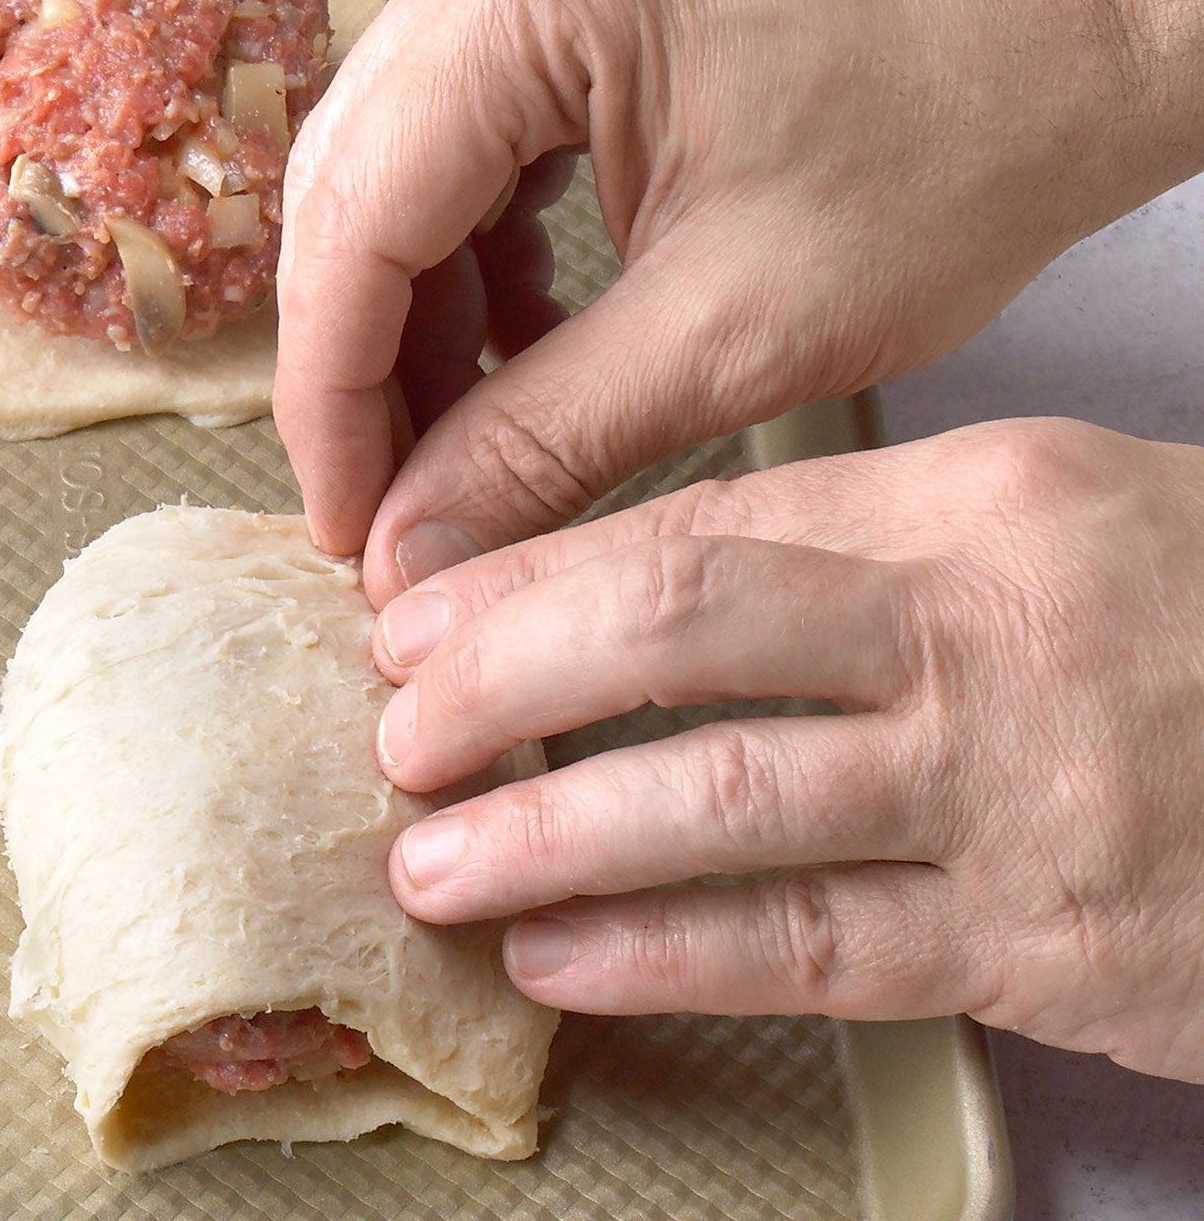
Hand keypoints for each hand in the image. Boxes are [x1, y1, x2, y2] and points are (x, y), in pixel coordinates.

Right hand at [276, 0, 1203, 607]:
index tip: (343, 520)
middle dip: (363, 361)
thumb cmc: (956, 151)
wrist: (1075, 45)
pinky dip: (468, 249)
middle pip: (355, 181)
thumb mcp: (735, 334)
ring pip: (393, 161)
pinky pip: (457, 129)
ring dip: (412, 312)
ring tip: (452, 446)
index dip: (333, 392)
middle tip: (381, 505)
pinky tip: (511, 344)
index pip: (360, 215)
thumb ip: (542, 445)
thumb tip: (407, 551)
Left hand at [370, 418, 1203, 1081]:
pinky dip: (661, 954)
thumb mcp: (1063, 528)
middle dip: (501, 678)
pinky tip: (561, 957)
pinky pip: (808, 944)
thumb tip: (636, 595)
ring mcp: (1015, 790)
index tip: (416, 613)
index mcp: (979, 502)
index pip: (697, 521)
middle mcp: (986, 628)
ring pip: (718, 800)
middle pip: (677, 626)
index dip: (528, 574)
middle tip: (397, 727)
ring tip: (432, 860)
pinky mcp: (1044, 940)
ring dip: (545, 836)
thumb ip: (867, 551)